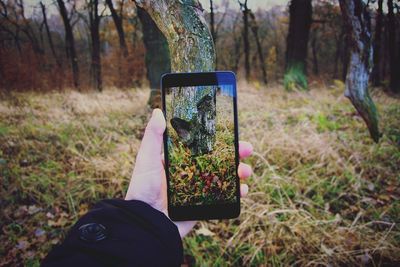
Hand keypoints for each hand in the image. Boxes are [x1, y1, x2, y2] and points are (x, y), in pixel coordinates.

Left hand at [125, 109, 252, 237]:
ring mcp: (199, 188)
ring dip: (239, 172)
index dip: (218, 137)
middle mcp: (191, 172)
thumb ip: (153, 137)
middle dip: (235, 153)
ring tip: (246, 171)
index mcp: (180, 159)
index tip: (232, 130)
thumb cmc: (143, 190)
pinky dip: (236, 192)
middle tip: (247, 149)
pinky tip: (243, 190)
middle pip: (218, 159)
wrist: (147, 224)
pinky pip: (224, 197)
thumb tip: (158, 111)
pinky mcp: (204, 205)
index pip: (203, 144)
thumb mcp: (146, 159)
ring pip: (225, 176)